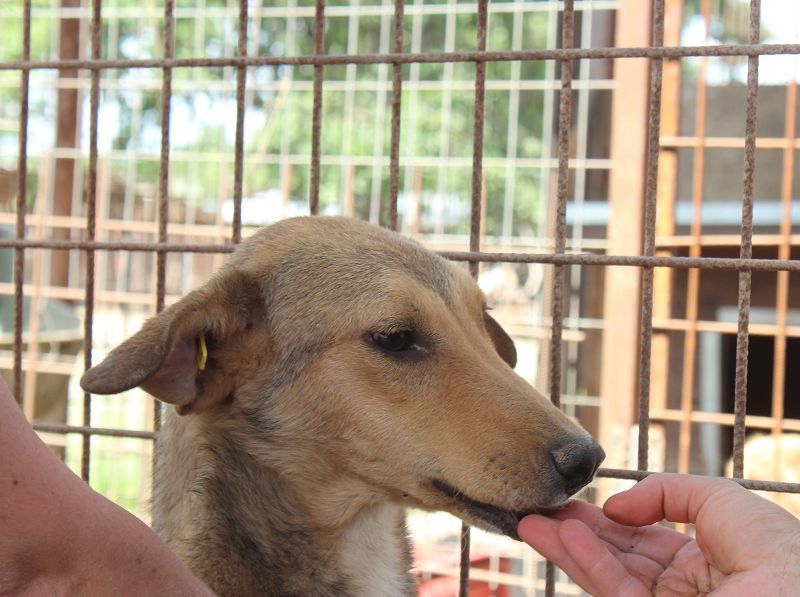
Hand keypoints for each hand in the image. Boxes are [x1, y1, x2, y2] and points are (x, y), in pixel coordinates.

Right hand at [518, 473, 799, 595]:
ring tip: (529, 523)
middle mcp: (678, 592)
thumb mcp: (719, 498)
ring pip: (604, 578)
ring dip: (565, 548)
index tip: (568, 504)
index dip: (602, 521)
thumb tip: (616, 507)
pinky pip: (614, 592)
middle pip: (612, 559)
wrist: (799, 593)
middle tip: (535, 511)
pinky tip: (565, 535)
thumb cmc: (779, 549)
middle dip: (572, 534)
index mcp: (701, 565)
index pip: (638, 541)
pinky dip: (588, 563)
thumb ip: (664, 491)